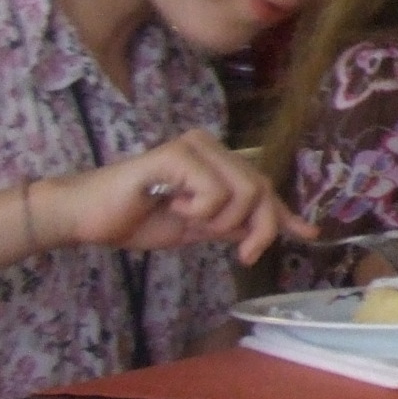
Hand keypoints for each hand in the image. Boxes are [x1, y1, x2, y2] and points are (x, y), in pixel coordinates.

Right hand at [33, 131, 309, 264]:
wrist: (88, 219)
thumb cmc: (140, 220)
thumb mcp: (200, 227)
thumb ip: (236, 225)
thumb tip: (278, 230)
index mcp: (219, 161)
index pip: (264, 187)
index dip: (285, 214)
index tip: (308, 234)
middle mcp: (211, 146)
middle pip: (262, 190)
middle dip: (259, 229)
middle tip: (241, 252)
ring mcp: (195, 146)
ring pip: (245, 191)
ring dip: (222, 221)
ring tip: (187, 217)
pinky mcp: (176, 155)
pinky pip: (214, 191)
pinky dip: (199, 210)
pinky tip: (170, 204)